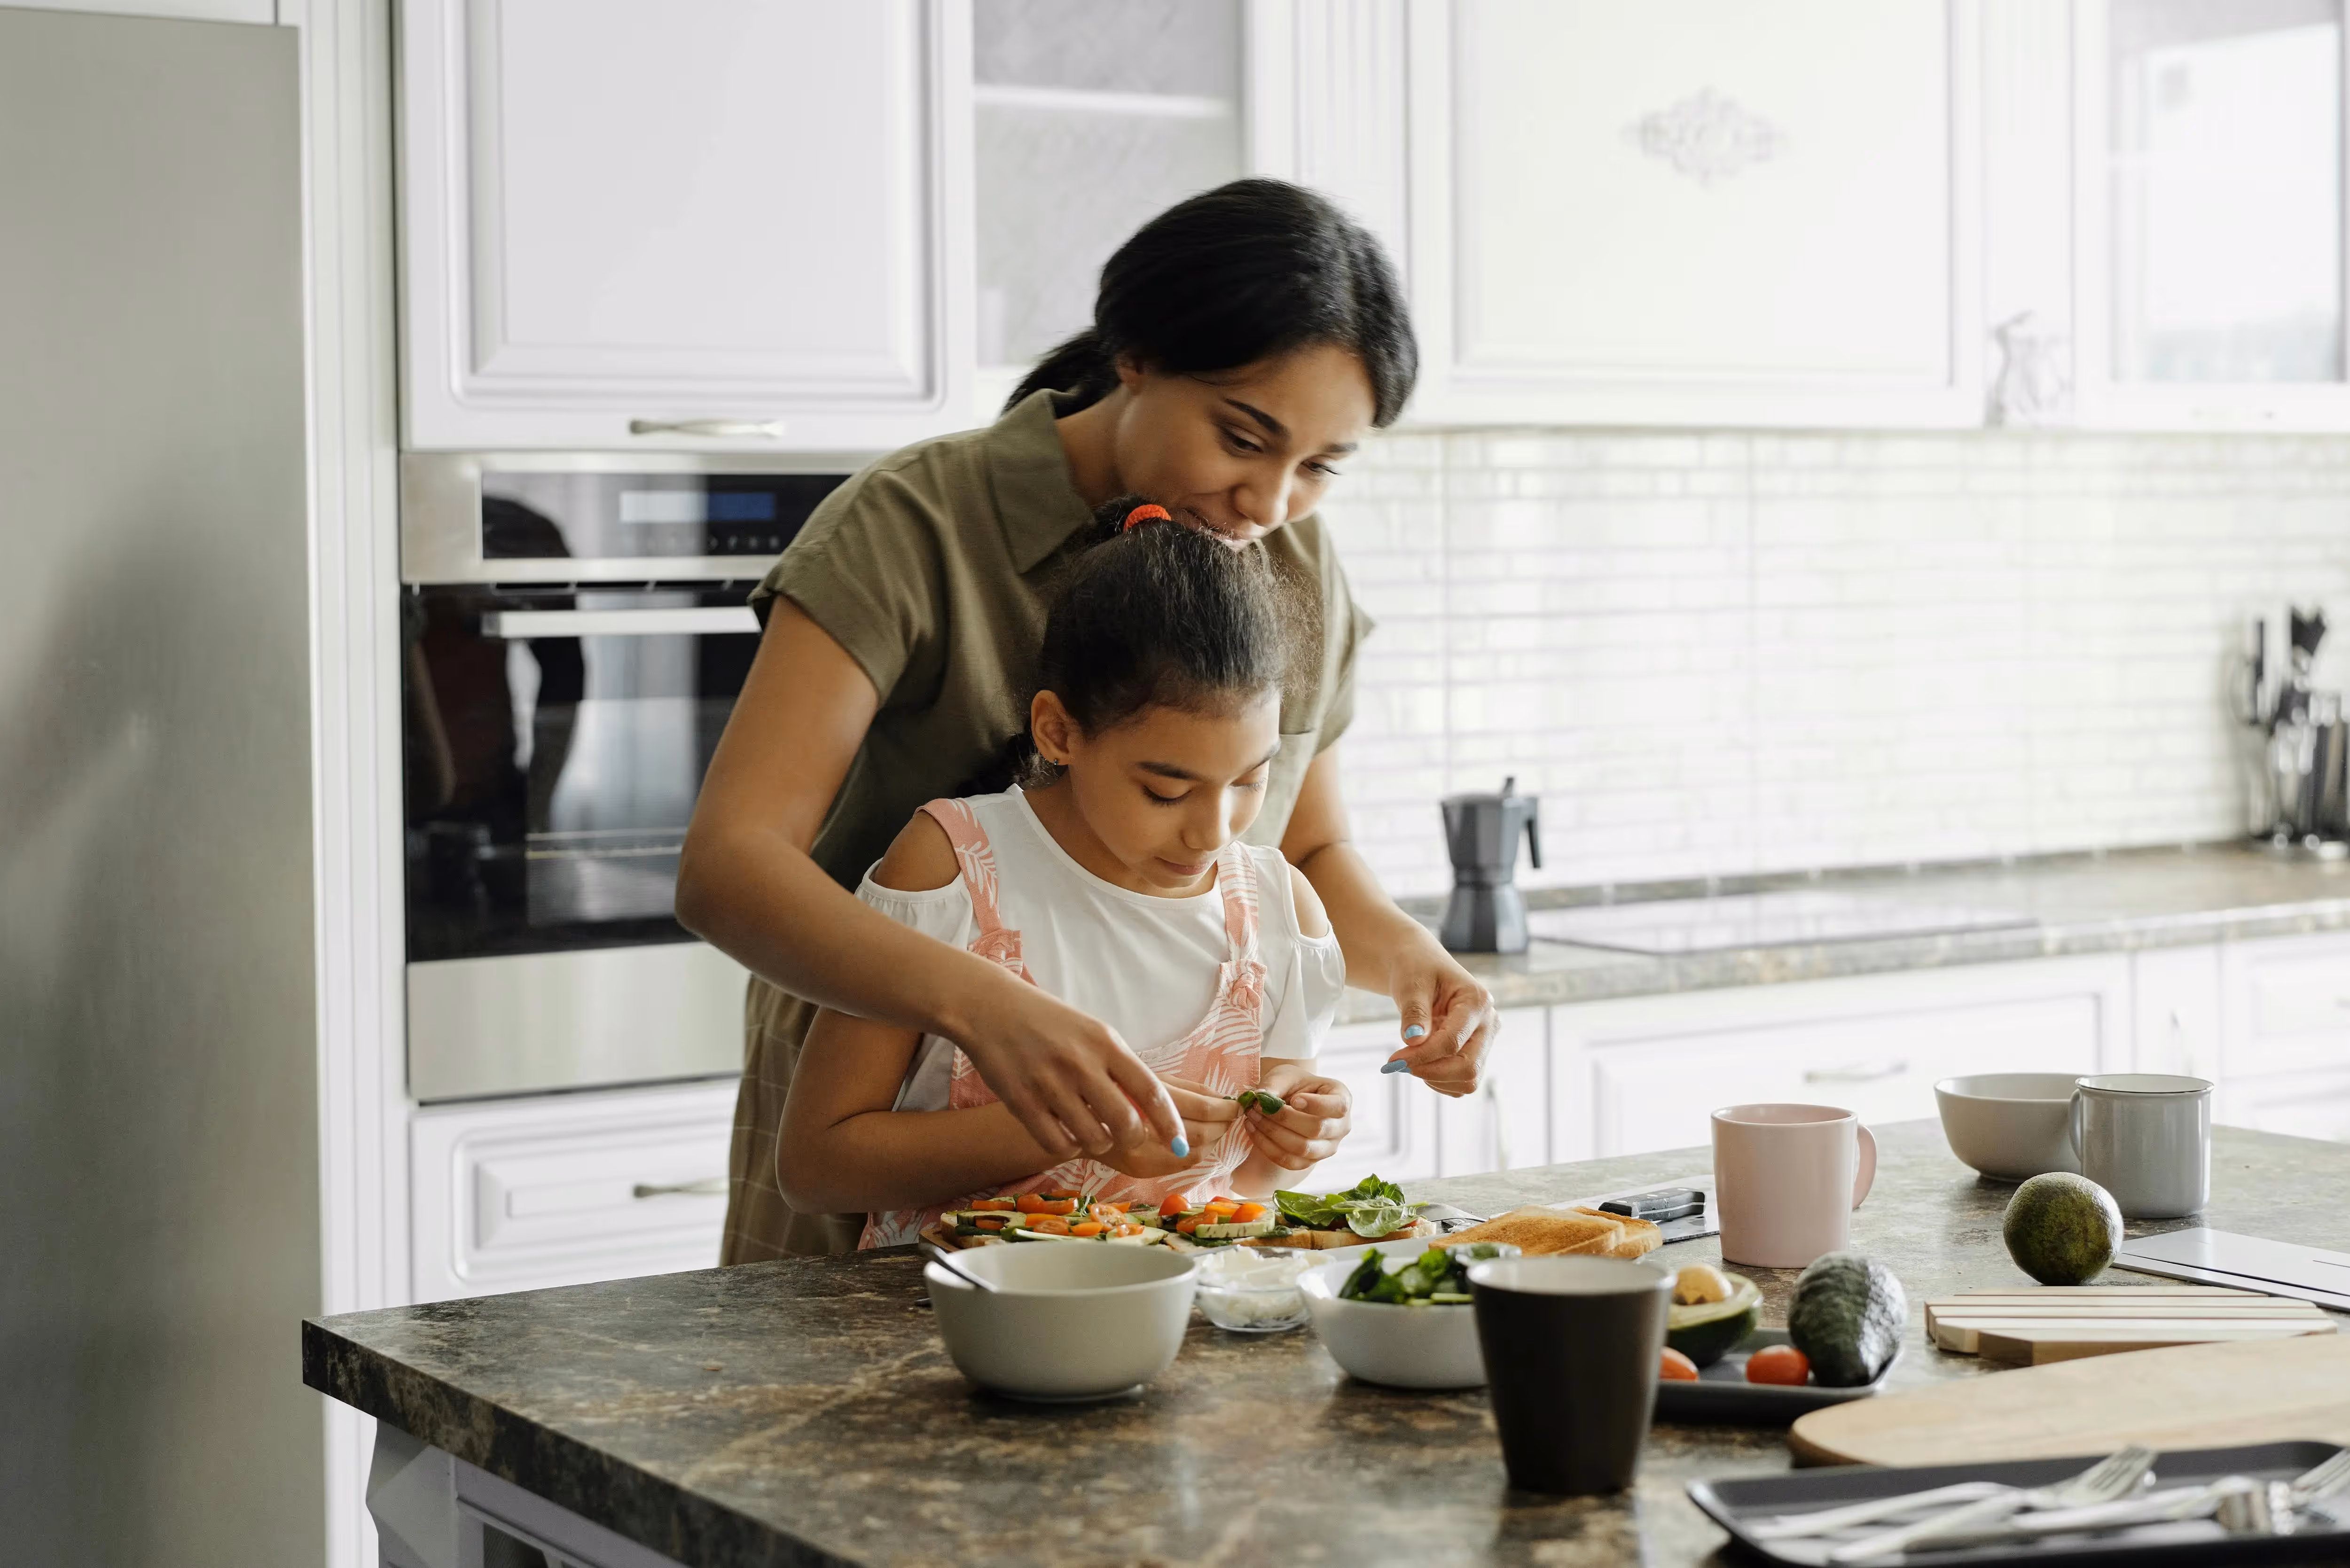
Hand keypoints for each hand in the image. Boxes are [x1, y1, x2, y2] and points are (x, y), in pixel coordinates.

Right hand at [953, 971, 1187, 1160]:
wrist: (991, 1009)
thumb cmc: (1050, 1022)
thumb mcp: (1093, 1033)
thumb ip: (1120, 1068)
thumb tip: (1152, 1113)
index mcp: (1106, 1043)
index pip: (1151, 1091)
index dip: (1171, 1123)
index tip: (1181, 1143)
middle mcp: (1081, 1064)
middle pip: (1126, 1123)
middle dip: (1133, 1138)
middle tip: (1127, 1136)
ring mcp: (1050, 1084)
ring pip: (1093, 1138)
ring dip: (1098, 1141)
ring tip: (1090, 1129)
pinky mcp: (1022, 1102)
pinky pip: (1058, 1144)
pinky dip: (1067, 1146)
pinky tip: (1063, 1131)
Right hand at [1095, 1077, 1237, 1179]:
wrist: (1071, 1114)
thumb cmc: (1113, 1085)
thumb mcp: (1149, 1075)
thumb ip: (1186, 1089)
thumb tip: (1221, 1099)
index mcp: (1143, 1094)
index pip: (1200, 1107)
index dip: (1224, 1108)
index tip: (1236, 1103)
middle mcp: (1140, 1128)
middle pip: (1200, 1134)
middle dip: (1222, 1125)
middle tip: (1230, 1115)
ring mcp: (1138, 1155)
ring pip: (1193, 1154)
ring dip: (1212, 1140)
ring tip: (1216, 1126)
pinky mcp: (1138, 1170)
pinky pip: (1179, 1165)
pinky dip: (1196, 1152)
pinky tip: (1197, 1140)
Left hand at [1248, 1063, 1351, 1168]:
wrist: (1290, 1101)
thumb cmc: (1293, 1085)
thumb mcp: (1285, 1075)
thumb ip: (1274, 1084)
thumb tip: (1259, 1098)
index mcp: (1342, 1099)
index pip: (1338, 1106)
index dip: (1317, 1105)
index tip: (1294, 1100)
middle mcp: (1341, 1127)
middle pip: (1317, 1129)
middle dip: (1284, 1118)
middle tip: (1258, 1106)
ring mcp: (1328, 1148)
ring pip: (1303, 1148)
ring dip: (1272, 1133)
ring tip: (1252, 1117)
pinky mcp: (1310, 1162)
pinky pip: (1289, 1161)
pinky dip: (1267, 1147)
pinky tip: (1252, 1130)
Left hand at [1383, 937, 1495, 1098]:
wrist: (1421, 968)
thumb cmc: (1416, 970)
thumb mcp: (1411, 984)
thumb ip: (1414, 1011)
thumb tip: (1413, 1041)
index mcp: (1478, 1001)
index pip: (1452, 1042)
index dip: (1421, 1056)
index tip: (1393, 1059)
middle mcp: (1489, 1023)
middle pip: (1468, 1067)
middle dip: (1430, 1071)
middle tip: (1397, 1065)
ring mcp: (1485, 1041)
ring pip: (1468, 1080)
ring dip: (1434, 1078)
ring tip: (1410, 1058)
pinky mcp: (1477, 1054)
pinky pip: (1461, 1083)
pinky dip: (1439, 1081)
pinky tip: (1422, 1062)